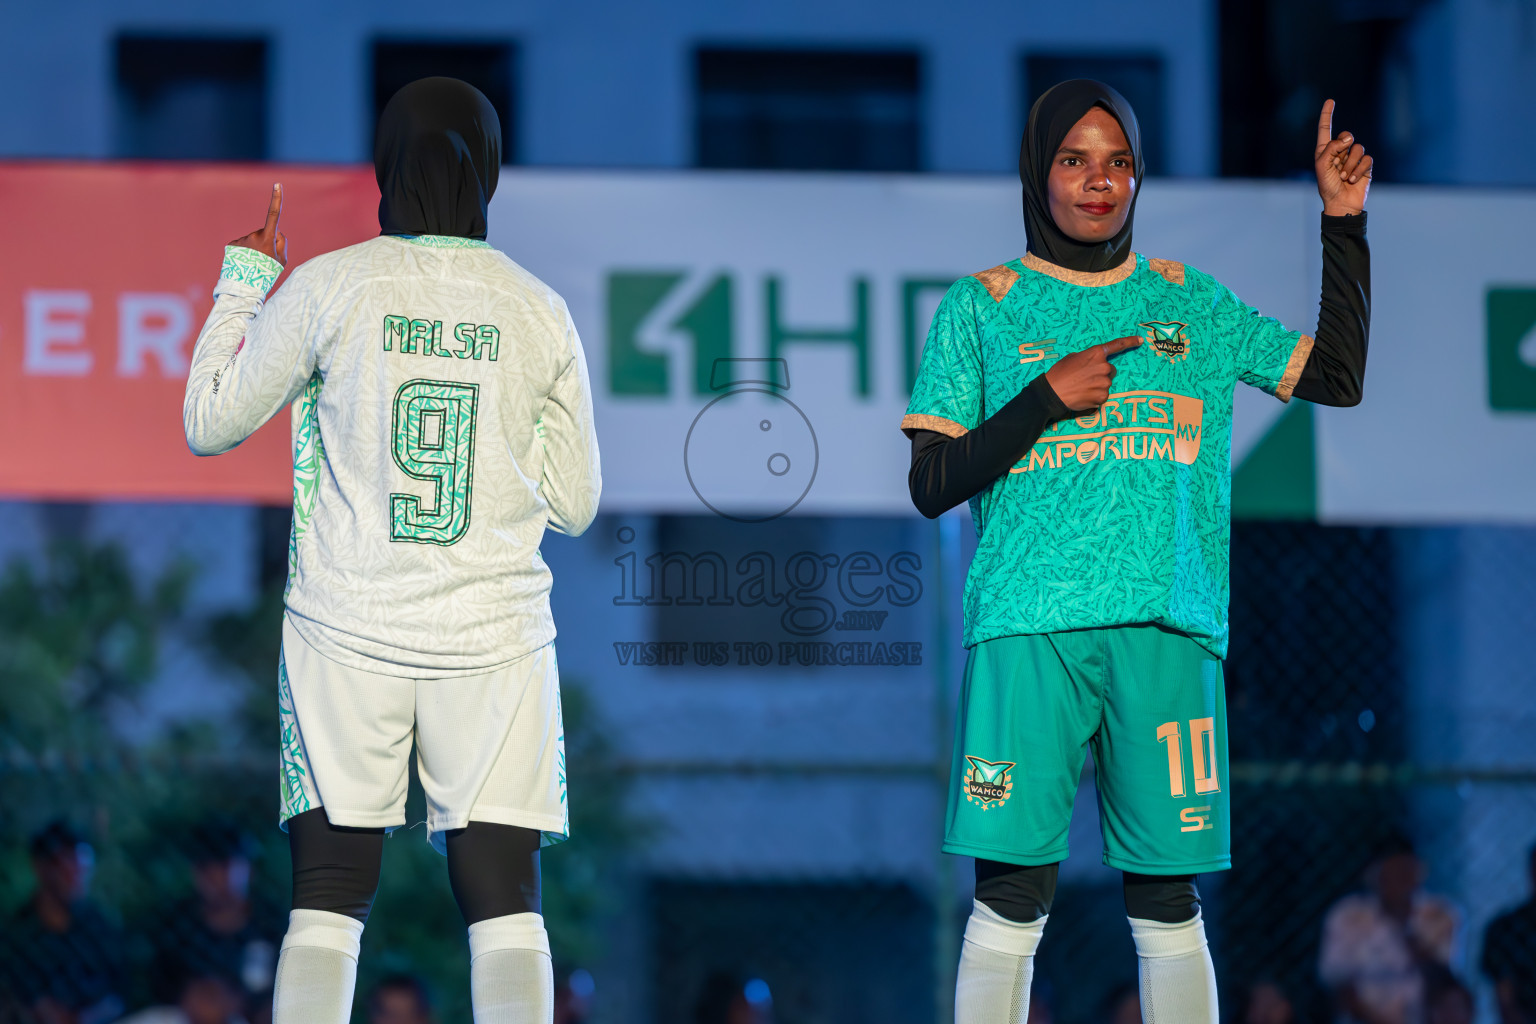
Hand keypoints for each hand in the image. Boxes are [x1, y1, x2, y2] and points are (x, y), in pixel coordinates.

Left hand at [230, 183, 287, 265]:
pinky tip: (244, 263)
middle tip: (264, 260)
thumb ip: (282, 243)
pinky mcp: (232, 244)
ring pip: (252, 240)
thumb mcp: (282, 260)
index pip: (274, 215)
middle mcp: (254, 235)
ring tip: (253, 264)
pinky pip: (242, 245)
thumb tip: (276, 231)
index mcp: (268, 238)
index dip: (276, 199)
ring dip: (254, 249)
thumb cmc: (267, 273)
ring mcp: (242, 239)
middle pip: (264, 234)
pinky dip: (244, 252)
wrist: (245, 286)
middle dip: (266, 243)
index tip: (277, 184)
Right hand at [1043, 336, 1140, 411]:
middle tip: (1085, 378)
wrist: (1052, 393)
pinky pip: (1103, 395)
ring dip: (1097, 385)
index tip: (1140, 340)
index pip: (1117, 345)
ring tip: (1081, 388)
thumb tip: (1093, 363)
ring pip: (1106, 383)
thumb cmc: (1059, 373)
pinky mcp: (1103, 397)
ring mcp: (1105, 382)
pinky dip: (1095, 396)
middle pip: (1110, 370)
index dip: (1130, 342)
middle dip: (1101, 373)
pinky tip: (1083, 395)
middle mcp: (1104, 367)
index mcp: (1096, 353)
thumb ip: (1088, 358)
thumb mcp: (1073, 358)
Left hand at [1315, 100, 1371, 215]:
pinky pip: (1366, 158)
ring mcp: (1353, 158)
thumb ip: (1332, 148)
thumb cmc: (1327, 186)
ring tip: (1343, 177)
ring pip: (1357, 148)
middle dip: (1342, 151)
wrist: (1341, 203)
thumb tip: (1348, 138)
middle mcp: (1339, 151)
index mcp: (1325, 150)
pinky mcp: (1365, 165)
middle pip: (1346, 135)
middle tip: (1337, 168)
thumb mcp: (1322, 166)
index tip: (1330, 100)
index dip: (1327, 114)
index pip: (1325, 129)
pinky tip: (1353, 180)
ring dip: (1350, 165)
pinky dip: (1359, 170)